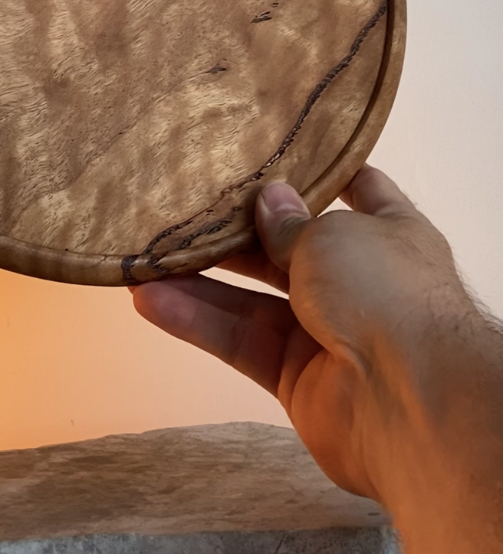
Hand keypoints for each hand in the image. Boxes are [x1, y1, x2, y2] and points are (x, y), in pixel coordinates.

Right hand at [131, 166, 474, 503]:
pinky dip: (198, 322)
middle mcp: (359, 280)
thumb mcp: (333, 238)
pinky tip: (149, 300)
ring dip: (201, 278)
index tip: (271, 151)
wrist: (408, 402)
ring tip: (146, 253)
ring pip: (253, 298)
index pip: (359, 189)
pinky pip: (239, 342)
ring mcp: (326, 331)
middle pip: (288, 247)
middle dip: (238, 229)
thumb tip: (269, 197)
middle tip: (182, 204)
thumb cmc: (385, 294)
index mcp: (388, 234)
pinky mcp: (294, 377)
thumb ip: (290, 223)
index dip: (319, 172)